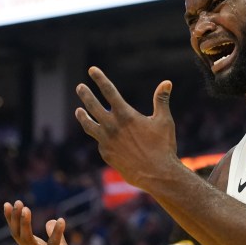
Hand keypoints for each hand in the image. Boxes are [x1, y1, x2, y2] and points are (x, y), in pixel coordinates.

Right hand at [3, 201, 92, 244]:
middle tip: (17, 202)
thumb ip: (57, 236)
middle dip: (16, 220)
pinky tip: (61, 221)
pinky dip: (56, 234)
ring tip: (26, 209)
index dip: (12, 220)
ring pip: (28, 241)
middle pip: (20, 236)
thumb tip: (51, 221)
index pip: (19, 234)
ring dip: (25, 225)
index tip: (8, 204)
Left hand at [74, 66, 181, 188]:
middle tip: (80, 87)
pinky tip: (101, 135)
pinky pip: (99, 142)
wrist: (157, 174)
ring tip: (78, 111)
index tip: (92, 70)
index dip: (99, 79)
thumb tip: (167, 83)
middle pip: (92, 106)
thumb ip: (161, 100)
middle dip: (85, 94)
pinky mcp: (106, 154)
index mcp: (125, 114)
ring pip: (89, 125)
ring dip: (82, 116)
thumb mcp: (164, 121)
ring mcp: (106, 141)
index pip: (109, 91)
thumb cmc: (163, 146)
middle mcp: (112, 126)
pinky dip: (99, 136)